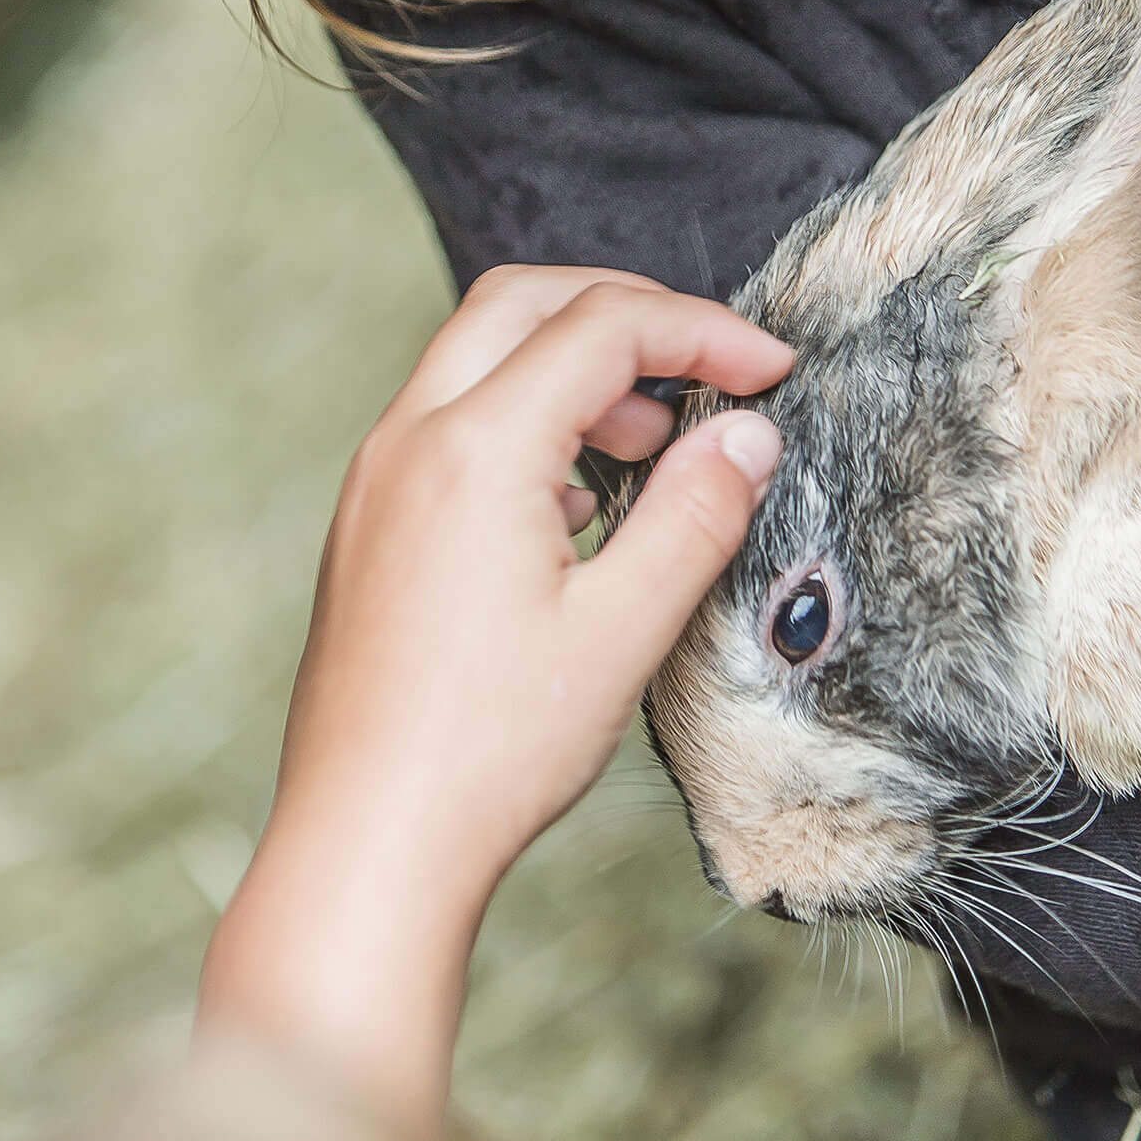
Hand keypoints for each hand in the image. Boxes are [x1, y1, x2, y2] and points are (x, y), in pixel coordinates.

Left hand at [197, 265, 791, 1128]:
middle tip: (711, 364)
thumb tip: (747, 434)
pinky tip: (581, 501)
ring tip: (655, 442)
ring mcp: (380, 475)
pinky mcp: (371, 517)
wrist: (368, 841)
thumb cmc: (489, 750)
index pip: (605, 326)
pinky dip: (527, 414)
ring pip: (482, 351)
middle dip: (631, 311)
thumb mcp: (625, 629)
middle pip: (527, 299)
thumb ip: (695, 513)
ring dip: (576, 363)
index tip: (772, 369)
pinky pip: (452, 415)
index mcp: (476, 448)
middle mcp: (412, 438)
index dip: (704, 332)